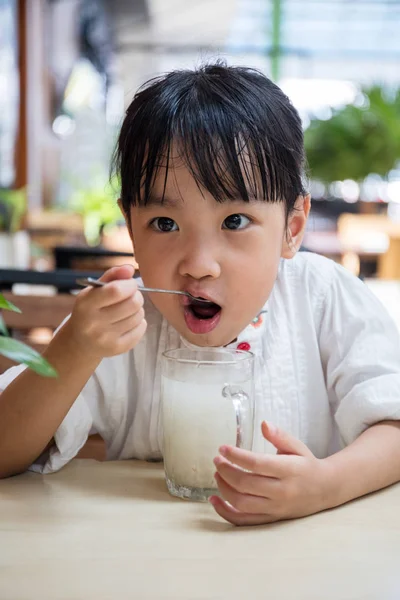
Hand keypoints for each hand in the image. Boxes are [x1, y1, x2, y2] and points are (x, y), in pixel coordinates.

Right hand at [66, 264, 146, 358]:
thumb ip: (112, 276)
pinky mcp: (117, 349)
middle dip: (136, 296)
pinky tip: (129, 322)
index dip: (129, 285)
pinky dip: (139, 323)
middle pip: (133, 304)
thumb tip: (130, 269)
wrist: (80, 342)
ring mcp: (106, 338)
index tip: (130, 285)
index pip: (116, 291)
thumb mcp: (94, 290)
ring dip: (137, 310)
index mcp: (86, 304)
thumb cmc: (90, 310)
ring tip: (127, 310)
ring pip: (138, 316)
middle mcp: (94, 323)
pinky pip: (141, 329)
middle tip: (131, 297)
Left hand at [210, 421, 328, 525]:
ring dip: (224, 489)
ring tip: (217, 474)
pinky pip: (245, 521)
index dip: (236, 456)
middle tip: (217, 460)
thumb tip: (263, 424)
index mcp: (289, 470)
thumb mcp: (297, 446)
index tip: (222, 448)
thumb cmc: (307, 464)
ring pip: (242, 503)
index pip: (257, 464)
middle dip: (226, 471)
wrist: (325, 489)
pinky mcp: (272, 519)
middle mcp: (282, 492)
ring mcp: (276, 508)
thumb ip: (280, 436)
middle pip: (246, 484)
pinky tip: (214, 500)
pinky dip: (226, 512)